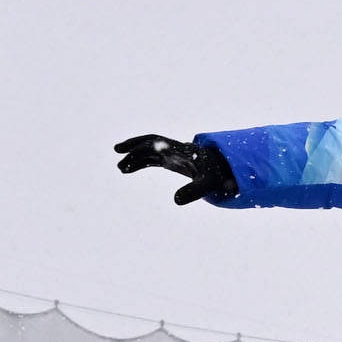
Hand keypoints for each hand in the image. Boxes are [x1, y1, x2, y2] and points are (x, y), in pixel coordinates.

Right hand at [111, 132, 236, 205]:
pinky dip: (139, 162)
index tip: (128, 158)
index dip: (141, 149)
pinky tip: (128, 170)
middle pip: (150, 141)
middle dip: (133, 144)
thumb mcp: (207, 185)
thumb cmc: (218, 175)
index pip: (157, 145)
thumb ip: (193, 191)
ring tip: (120, 168)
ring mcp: (173, 155)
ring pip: (149, 150)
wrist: (225, 170)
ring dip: (134, 156)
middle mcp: (175, 149)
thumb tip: (175, 200)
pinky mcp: (172, 161)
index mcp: (181, 151)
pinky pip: (152, 159)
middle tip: (116, 150)